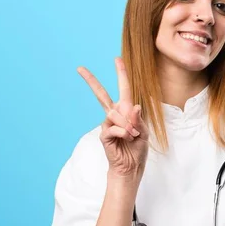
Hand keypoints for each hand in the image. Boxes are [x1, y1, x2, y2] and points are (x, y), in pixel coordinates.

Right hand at [77, 57, 148, 177]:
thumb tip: (134, 107)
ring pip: (114, 113)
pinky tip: (127, 138)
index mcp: (126, 111)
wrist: (131, 166)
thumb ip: (139, 119)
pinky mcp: (104, 135)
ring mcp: (107, 124)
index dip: (121, 74)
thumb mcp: (144, 132)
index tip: (117, 59)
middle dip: (91, 81)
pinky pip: (113, 127)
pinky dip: (123, 132)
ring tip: (133, 135)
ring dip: (128, 125)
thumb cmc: (137, 148)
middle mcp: (114, 115)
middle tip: (80, 68)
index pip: (123, 89)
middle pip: (101, 95)